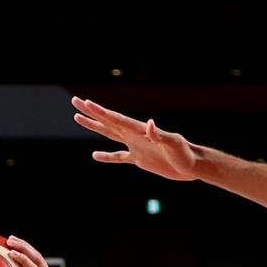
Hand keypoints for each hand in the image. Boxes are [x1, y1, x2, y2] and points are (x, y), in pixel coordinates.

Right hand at [5, 236, 79, 266]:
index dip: (24, 261)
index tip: (11, 253)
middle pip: (38, 258)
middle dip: (24, 247)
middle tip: (8, 240)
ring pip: (38, 258)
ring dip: (26, 247)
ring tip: (10, 239)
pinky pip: (37, 265)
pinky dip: (27, 256)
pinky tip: (16, 254)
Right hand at [72, 97, 202, 181]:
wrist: (192, 165)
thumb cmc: (185, 153)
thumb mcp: (174, 143)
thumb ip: (160, 134)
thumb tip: (150, 124)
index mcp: (141, 130)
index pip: (117, 119)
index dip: (100, 112)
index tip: (85, 103)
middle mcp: (135, 135)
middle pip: (108, 122)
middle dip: (91, 112)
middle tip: (74, 101)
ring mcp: (136, 146)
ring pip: (110, 135)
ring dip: (95, 127)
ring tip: (77, 118)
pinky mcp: (140, 159)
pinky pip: (119, 157)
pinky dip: (107, 157)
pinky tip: (96, 155)